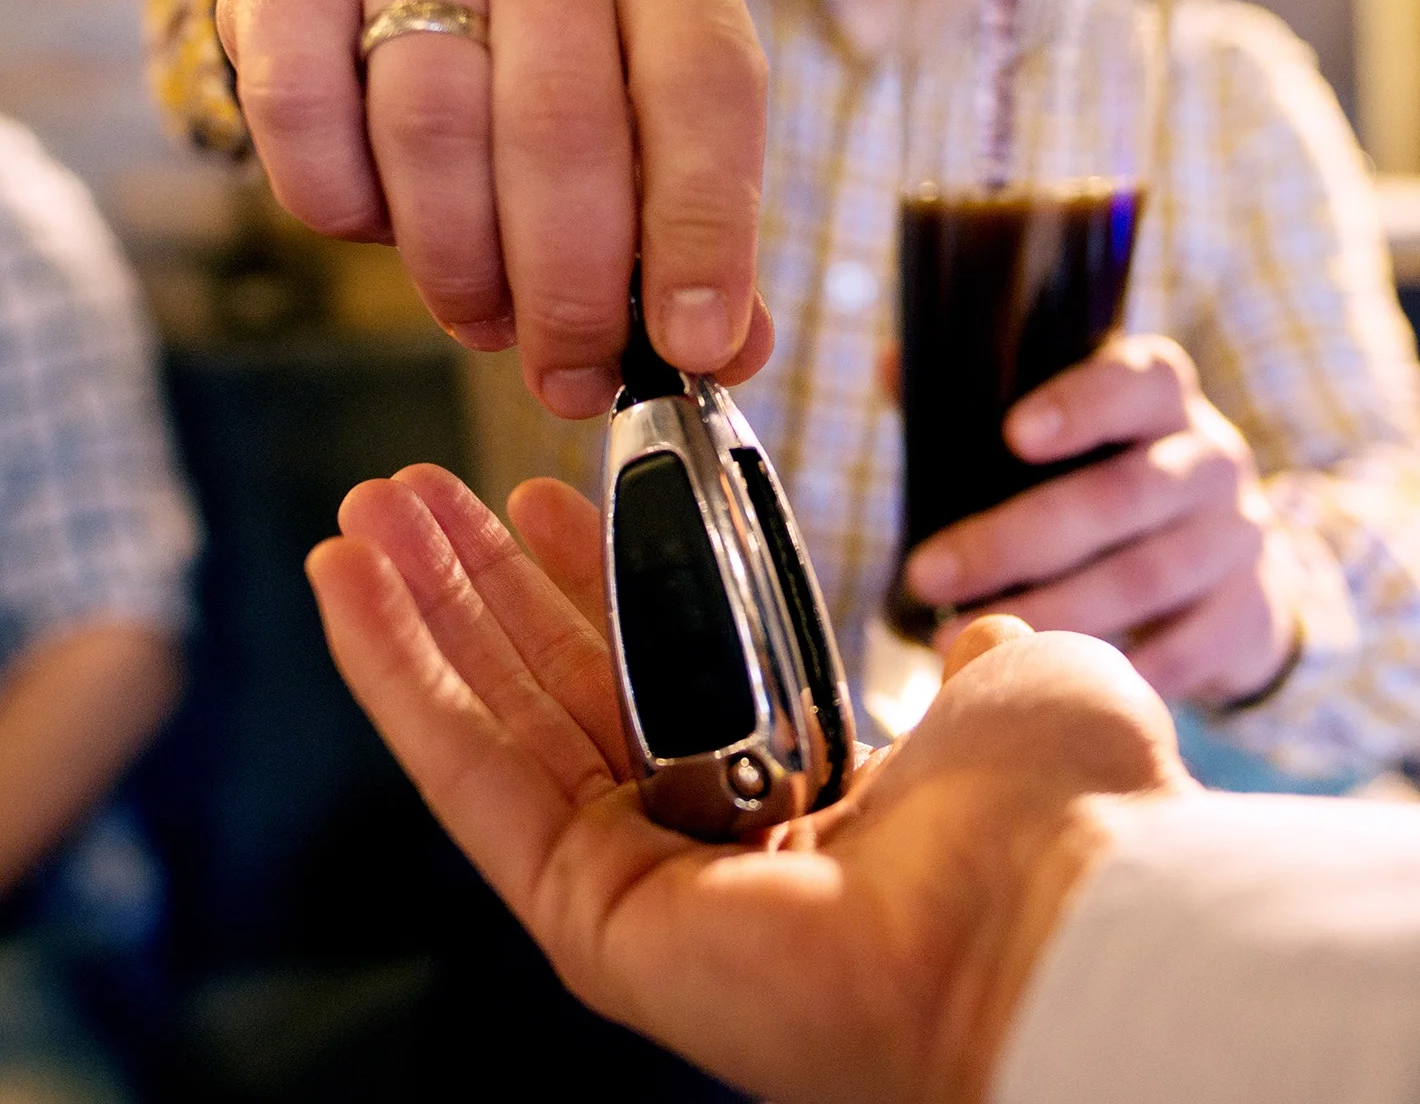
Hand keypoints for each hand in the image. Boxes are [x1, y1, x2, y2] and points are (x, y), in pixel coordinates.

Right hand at [219, 0, 775, 418]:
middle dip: (568, 285)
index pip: (707, 87)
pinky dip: (344, 203)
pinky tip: (381, 225)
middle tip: (567, 374)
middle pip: (560, 120)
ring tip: (483, 316)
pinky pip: (303, 110)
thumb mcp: (643, 127)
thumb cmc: (550, 70)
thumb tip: (731, 349)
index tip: (690, 347)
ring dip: (459, 262)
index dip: (702, 232)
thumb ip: (692, 237)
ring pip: (432, 125)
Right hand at [306, 465, 1189, 1103]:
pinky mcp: (594, 925)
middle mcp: (723, 854)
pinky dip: (401, 679)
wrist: (1072, 910)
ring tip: (358, 519)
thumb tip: (971, 639)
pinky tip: (348, 590)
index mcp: (818, 800)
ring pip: (502, 735)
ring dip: (419, 621)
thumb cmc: (1070, 808)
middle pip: (565, 700)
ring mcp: (651, 895)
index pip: (673, 674)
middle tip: (412, 494)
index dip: (601, 584)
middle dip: (482, 591)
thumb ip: (973, 662)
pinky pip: (474, 782)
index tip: (550, 498)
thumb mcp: (1018, 688)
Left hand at [903, 335, 1297, 705]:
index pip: (1139, 380)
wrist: (1231, 570)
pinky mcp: (1249, 614)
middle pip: (1120, 496)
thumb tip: (891, 366)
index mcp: (1165, 399)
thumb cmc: (1114, 485)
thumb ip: (990, 399)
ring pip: (1143, 578)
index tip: (1012, 434)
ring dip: (1048, 614)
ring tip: (959, 641)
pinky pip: (1184, 648)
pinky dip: (1117, 671)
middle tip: (926, 574)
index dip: (1080, 404)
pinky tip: (1054, 686)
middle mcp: (1213, 460)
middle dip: (1014, 538)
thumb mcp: (1074, 434)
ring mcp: (1239, 539)